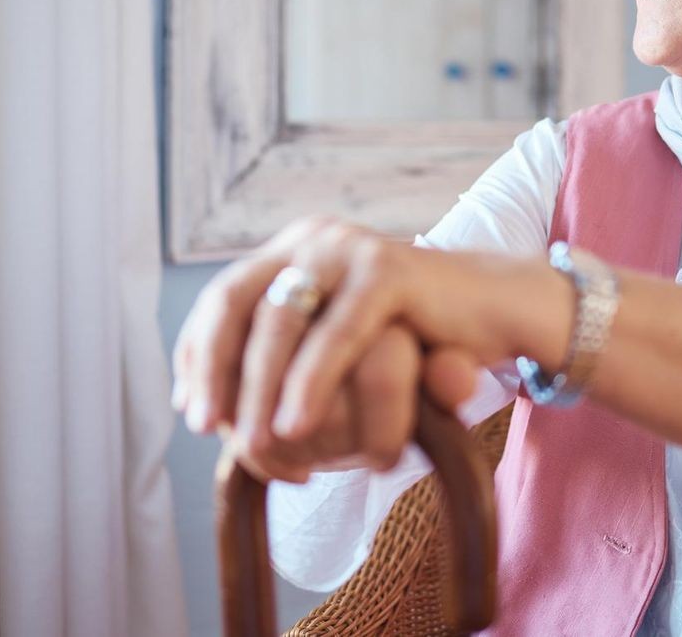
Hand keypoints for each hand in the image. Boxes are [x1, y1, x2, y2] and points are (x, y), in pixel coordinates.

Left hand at [170, 215, 491, 480]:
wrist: (493, 312)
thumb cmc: (410, 339)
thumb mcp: (332, 343)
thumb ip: (279, 356)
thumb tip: (191, 396)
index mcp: (291, 250)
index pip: (222, 300)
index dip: (196, 352)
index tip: (188, 408)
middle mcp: (311, 240)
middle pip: (235, 301)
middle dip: (213, 368)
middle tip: (204, 425)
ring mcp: (348, 250)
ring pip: (282, 320)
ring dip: (258, 386)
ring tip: (253, 442)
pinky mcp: (388, 271)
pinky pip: (337, 333)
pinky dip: (311, 383)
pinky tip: (297, 425)